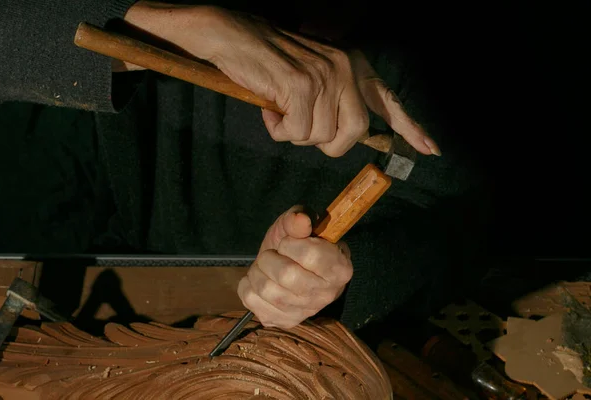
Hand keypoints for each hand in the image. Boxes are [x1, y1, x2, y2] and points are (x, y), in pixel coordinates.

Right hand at [122, 2, 440, 156]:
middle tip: (303, 128)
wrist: (234, 35)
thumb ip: (337, 100)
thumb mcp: (313, 76)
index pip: (389, 102)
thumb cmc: (271, 62)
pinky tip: (270, 107)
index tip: (432, 150)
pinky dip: (279, 129)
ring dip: (295, 133)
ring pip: (320, 136)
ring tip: (280, 108)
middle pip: (353, 133)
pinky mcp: (300, 85)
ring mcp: (324, 76)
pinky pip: (295, 133)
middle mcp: (345, 69)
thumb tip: (348, 136)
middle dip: (327, 143)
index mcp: (353, 66)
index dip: (411, 128)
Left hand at [237, 206, 352, 328]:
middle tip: (273, 254)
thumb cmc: (299, 244)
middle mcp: (326, 295)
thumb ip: (299, 218)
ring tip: (265, 266)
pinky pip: (251, 300)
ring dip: (257, 270)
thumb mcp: (299, 225)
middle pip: (286, 275)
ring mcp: (304, 312)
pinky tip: (260, 280)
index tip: (288, 242)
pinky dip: (247, 285)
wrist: (293, 270)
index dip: (291, 244)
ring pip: (266, 289)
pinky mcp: (282, 321)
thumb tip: (300, 219)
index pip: (310, 255)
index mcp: (339, 268)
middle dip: (270, 257)